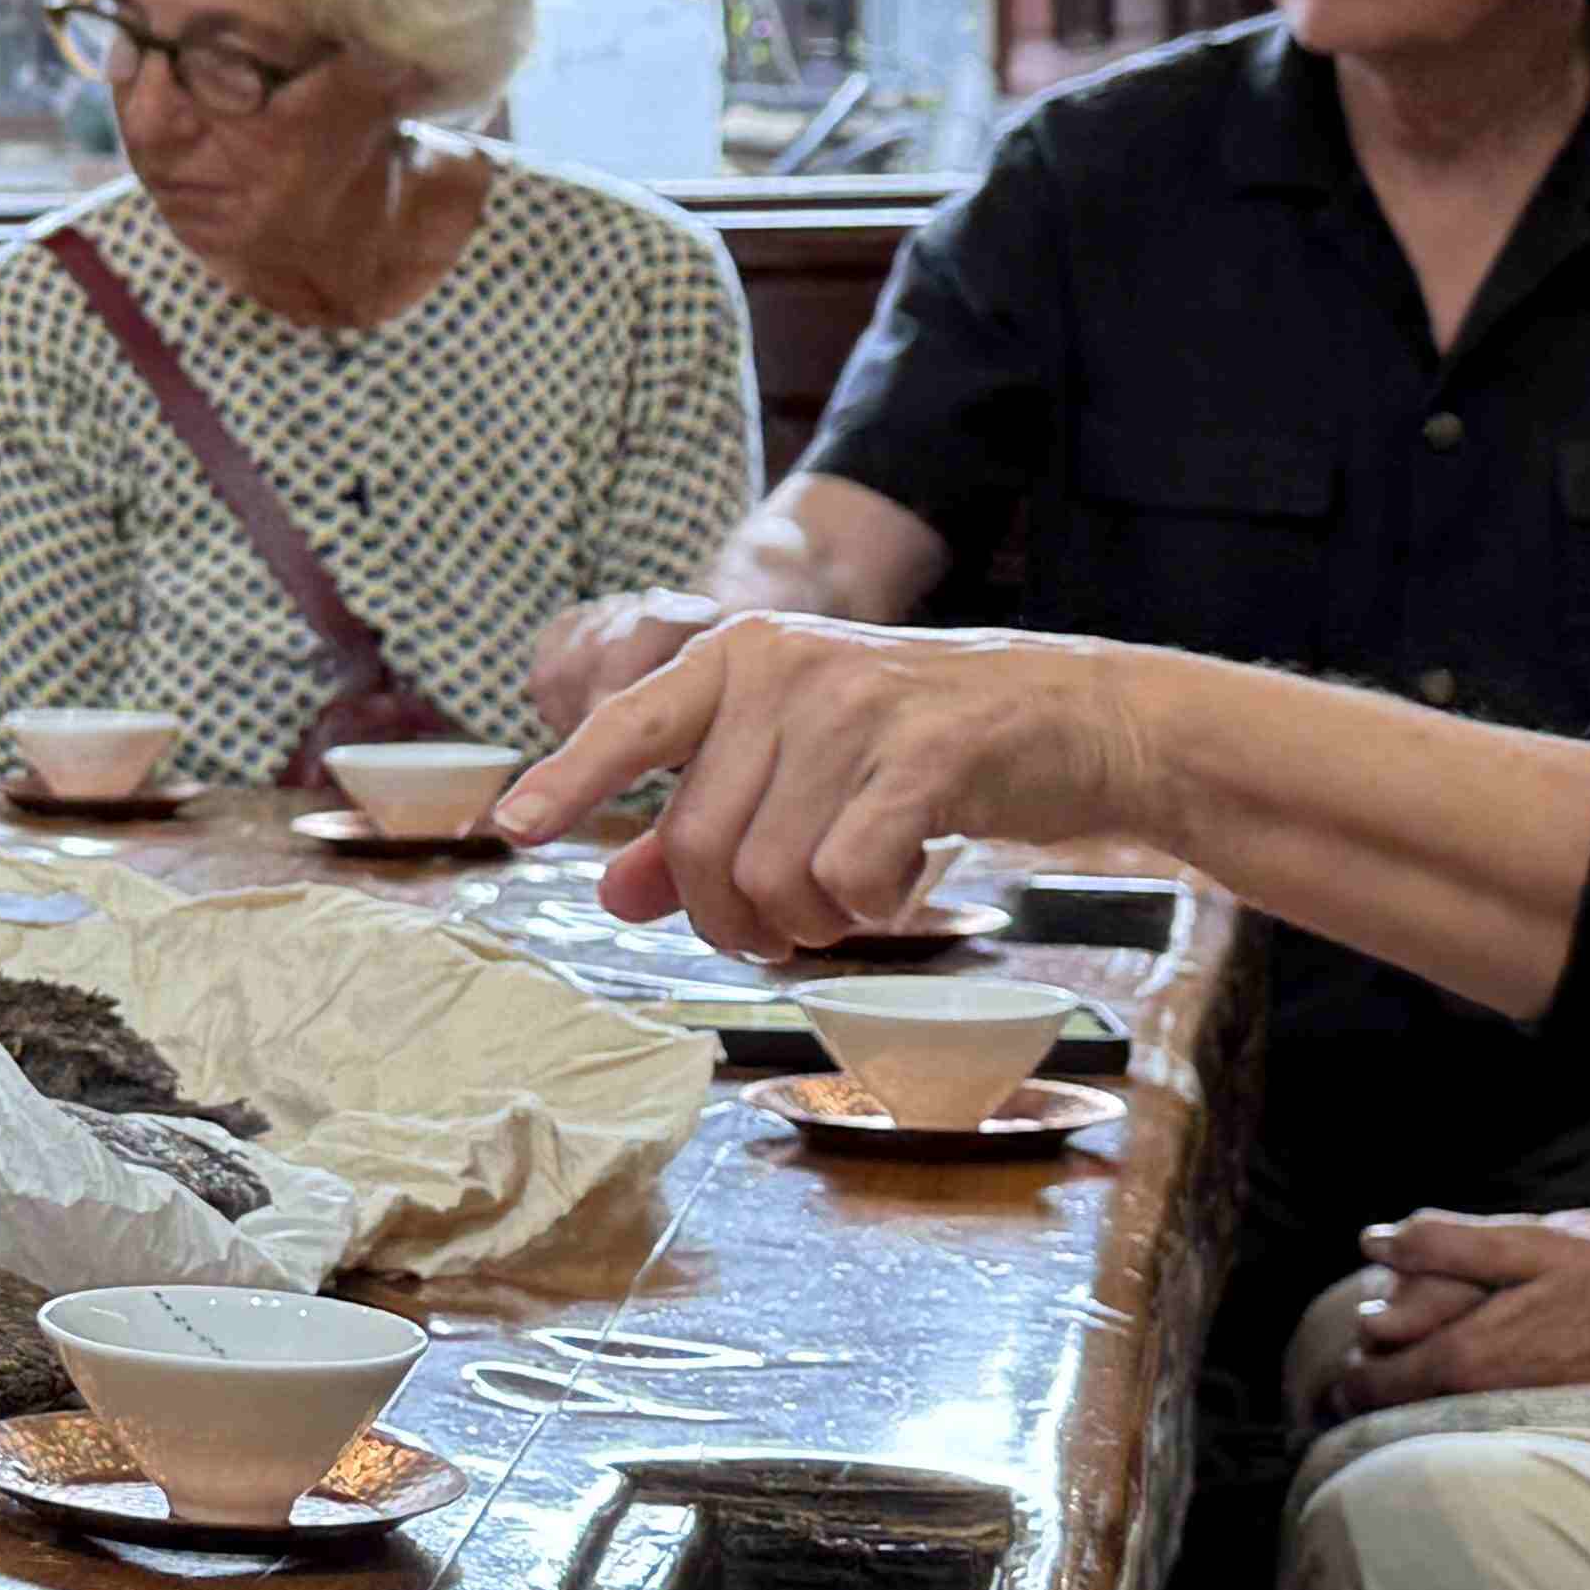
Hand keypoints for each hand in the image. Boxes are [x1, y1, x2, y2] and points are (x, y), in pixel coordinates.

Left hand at [496, 612, 1146, 962]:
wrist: (1079, 717)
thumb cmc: (923, 749)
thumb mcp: (801, 767)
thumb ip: (701, 825)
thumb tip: (610, 890)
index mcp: (739, 657)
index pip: (629, 724)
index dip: (567, 781)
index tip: (509, 828)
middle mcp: (784, 666)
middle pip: (702, 845)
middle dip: (736, 921)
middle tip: (785, 932)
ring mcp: (855, 702)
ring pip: (771, 874)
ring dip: (810, 922)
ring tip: (855, 895)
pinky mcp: (926, 751)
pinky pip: (848, 876)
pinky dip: (871, 908)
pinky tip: (904, 879)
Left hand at [1332, 1208, 1589, 1415]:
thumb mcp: (1528, 1245)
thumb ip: (1443, 1244)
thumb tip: (1371, 1240)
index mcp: (1466, 1359)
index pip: (1370, 1383)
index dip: (1347, 1368)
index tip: (1352, 1341)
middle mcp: (1484, 1403)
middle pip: (1394, 1408)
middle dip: (1373, 1382)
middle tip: (1374, 1351)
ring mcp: (1516, 1422)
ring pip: (1434, 1418)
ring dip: (1416, 1392)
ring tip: (1419, 1356)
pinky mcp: (1543, 1426)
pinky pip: (1477, 1421)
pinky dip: (1458, 1402)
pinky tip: (1474, 1372)